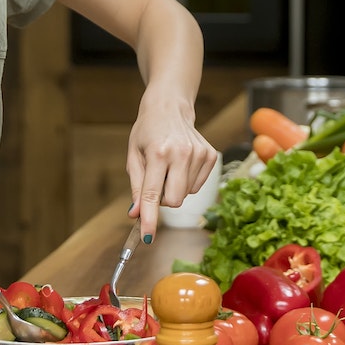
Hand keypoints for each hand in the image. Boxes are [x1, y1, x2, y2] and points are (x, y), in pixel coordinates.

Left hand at [126, 94, 219, 241]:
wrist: (170, 107)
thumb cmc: (147, 131)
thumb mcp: (134, 156)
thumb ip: (136, 187)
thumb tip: (136, 214)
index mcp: (158, 152)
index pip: (153, 194)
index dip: (150, 218)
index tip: (147, 237)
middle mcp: (181, 153)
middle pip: (174, 200)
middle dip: (163, 200)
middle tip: (156, 182)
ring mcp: (199, 154)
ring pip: (185, 195)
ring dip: (174, 189)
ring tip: (168, 167)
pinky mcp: (210, 156)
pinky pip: (197, 187)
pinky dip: (186, 182)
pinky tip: (181, 165)